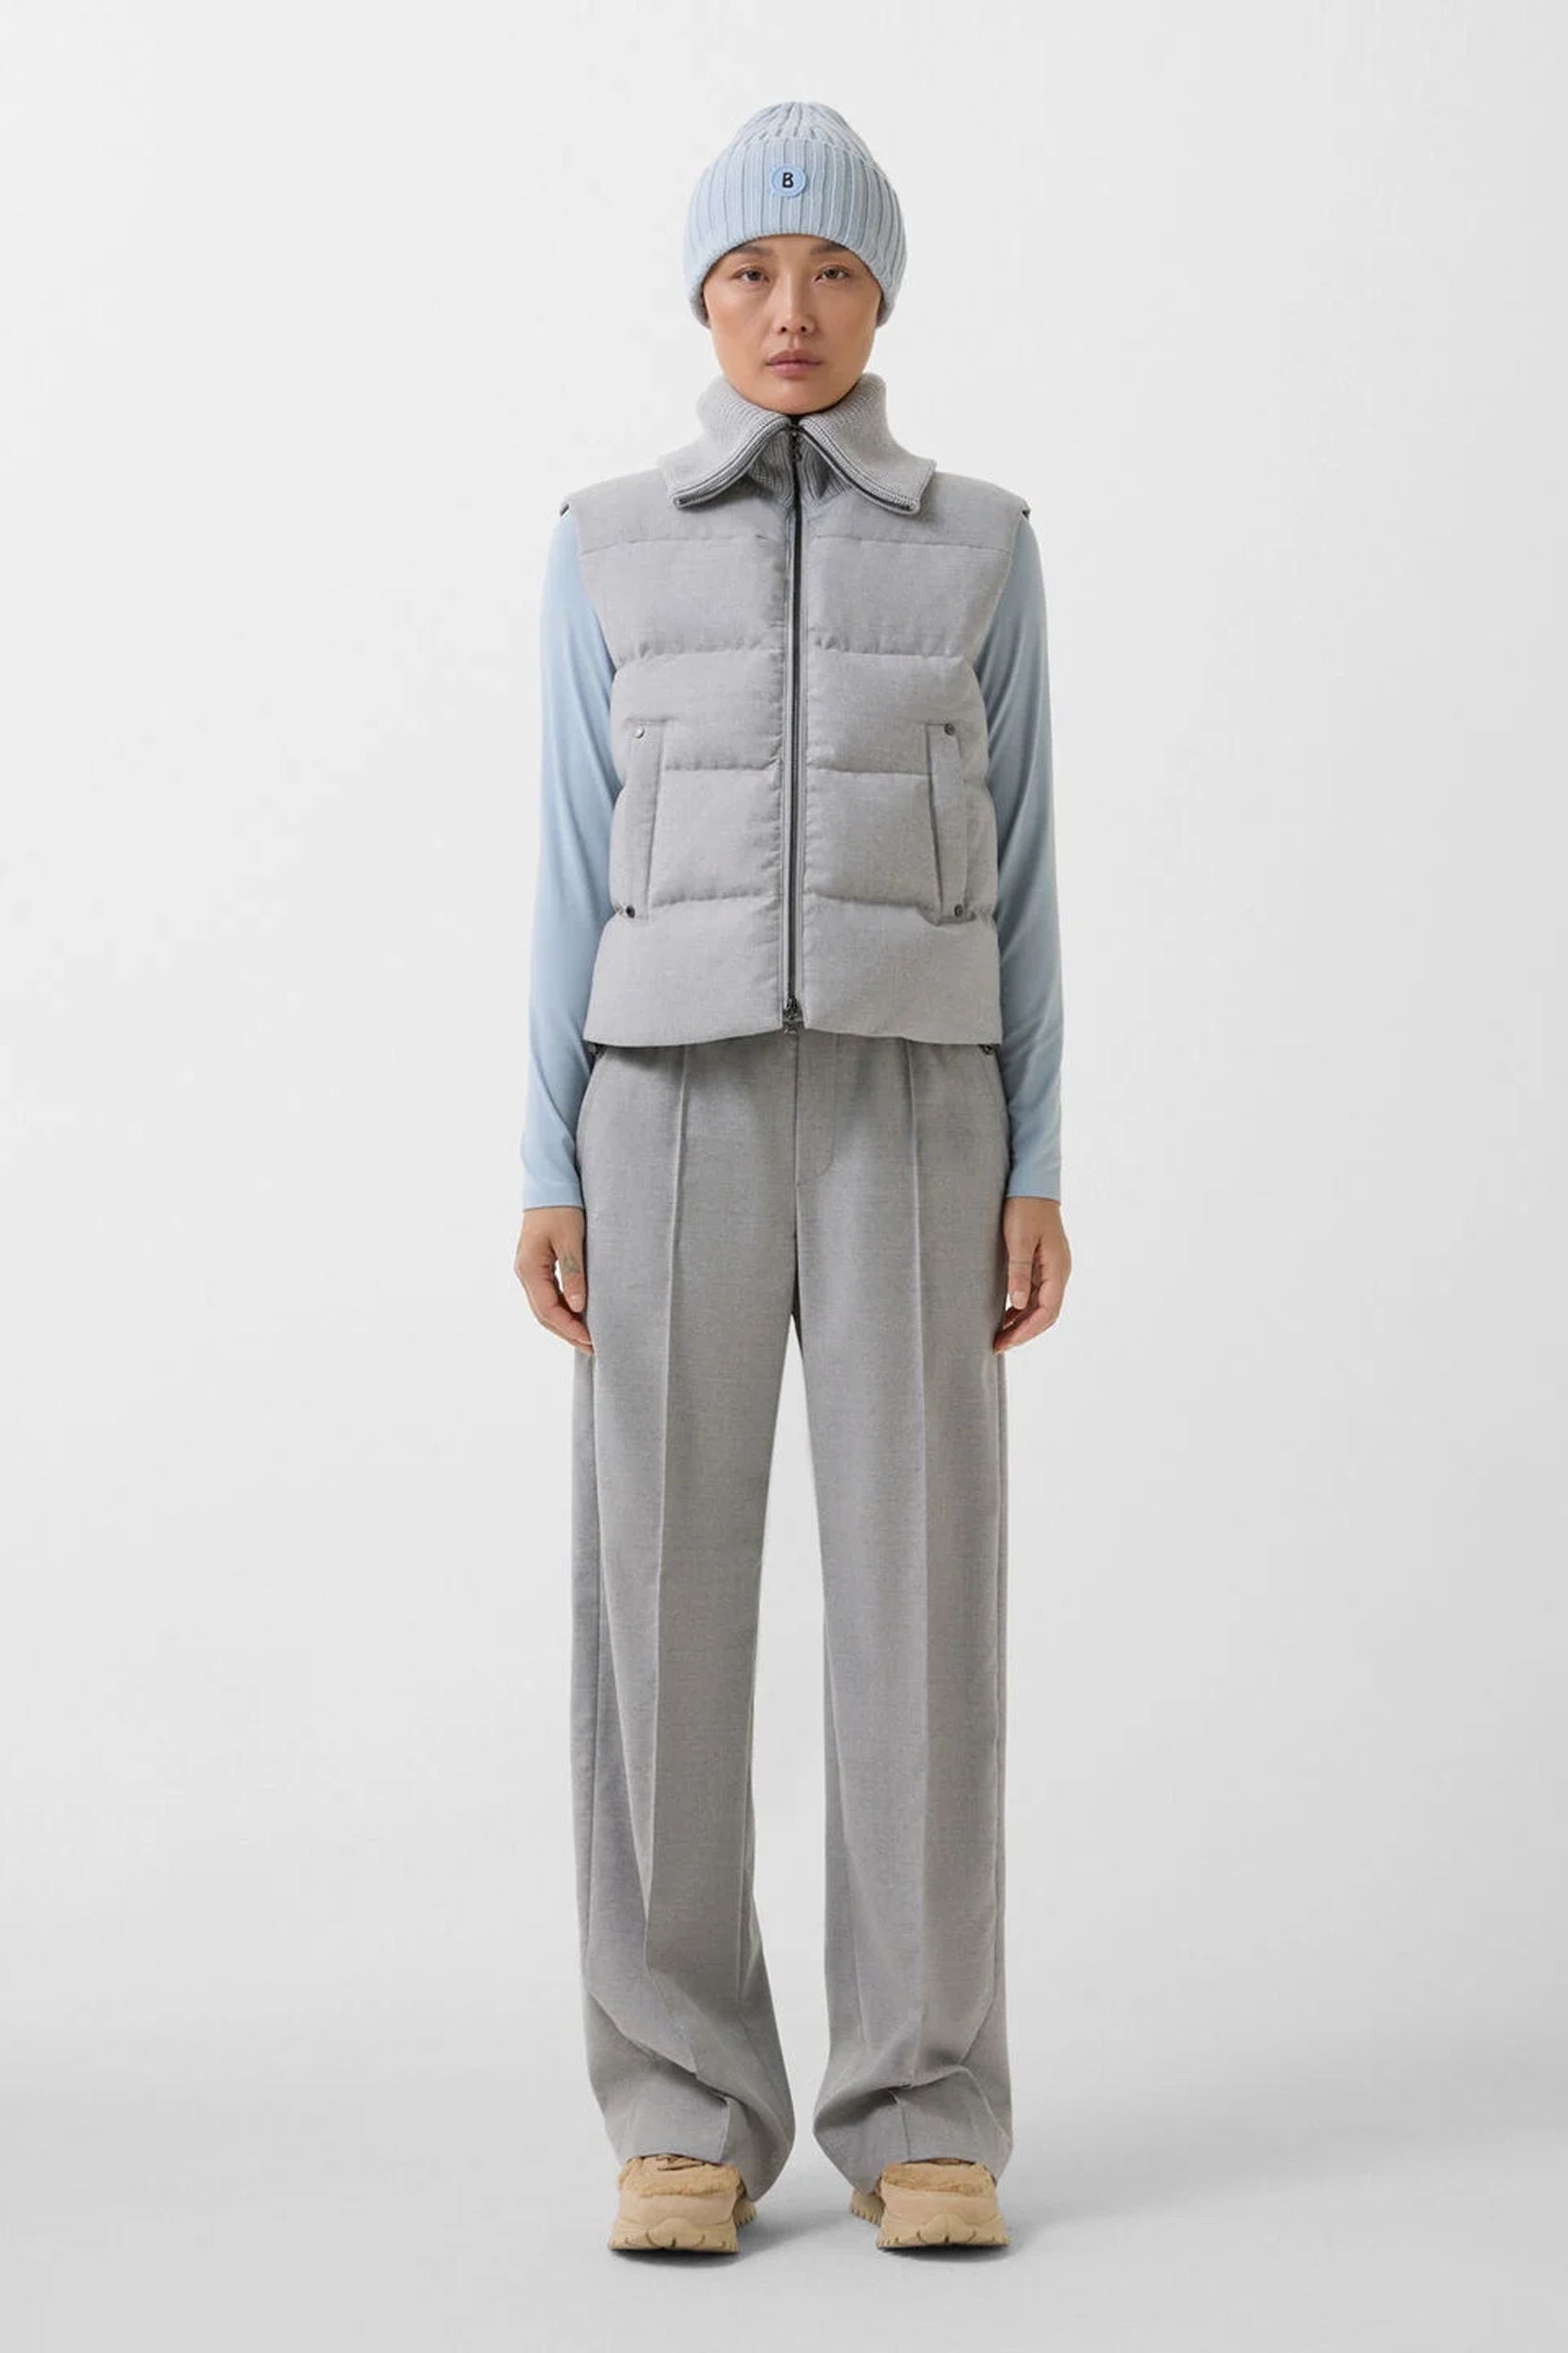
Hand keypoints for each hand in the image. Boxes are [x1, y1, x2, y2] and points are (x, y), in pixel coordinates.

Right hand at [515, 1206, 593, 1353]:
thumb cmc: (561, 1207)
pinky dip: (562, 1309)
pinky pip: (548, 1294)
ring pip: (545, 1306)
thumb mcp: (570, 1238)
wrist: (550, 1183)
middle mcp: (525, 1272)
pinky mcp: (538, 1265)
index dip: (569, 1328)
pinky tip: (578, 1315)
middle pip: (544, 1313)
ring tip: (587, 1338)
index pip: (548, 1309)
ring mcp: (530, 1269)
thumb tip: (578, 1306)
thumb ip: (573, 1272)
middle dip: (567, 1332)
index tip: (591, 1340)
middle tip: (592, 1348)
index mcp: (530, 1268)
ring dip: (564, 1323)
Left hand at [995, 1197, 1069, 1351]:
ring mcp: (1052, 1268)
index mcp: (1057, 1268)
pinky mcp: (1043, 1263)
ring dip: (1023, 1323)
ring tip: (1000, 1336)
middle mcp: (1059, 1271)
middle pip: (1047, 1313)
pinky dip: (1023, 1309)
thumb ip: (1019, 1272)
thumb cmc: (1024, 1207)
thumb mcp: (1018, 1239)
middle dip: (1024, 1333)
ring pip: (1042, 1306)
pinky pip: (1037, 1294)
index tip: (1005, 1342)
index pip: (1048, 1311)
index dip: (1027, 1331)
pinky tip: (1006, 1315)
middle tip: (998, 1345)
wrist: (1032, 1181)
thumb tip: (1020, 1305)